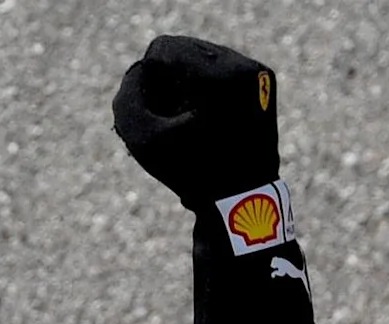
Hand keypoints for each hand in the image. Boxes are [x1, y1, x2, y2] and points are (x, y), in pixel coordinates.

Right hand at [111, 35, 314, 323]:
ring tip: (187, 130)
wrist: (247, 208)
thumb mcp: (144, 142)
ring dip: (183, 90)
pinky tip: (202, 127)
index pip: (162, 50)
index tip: (159, 122)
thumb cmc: (195, 178)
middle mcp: (246, 66)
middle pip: (183, 53)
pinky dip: (203, 96)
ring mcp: (259, 75)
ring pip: (199, 63)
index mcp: (222, 74)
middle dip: (167, 87)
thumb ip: (126, 99)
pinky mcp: (262, 86)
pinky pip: (218, 77)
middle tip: (171, 127)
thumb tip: (138, 73)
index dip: (147, 87)